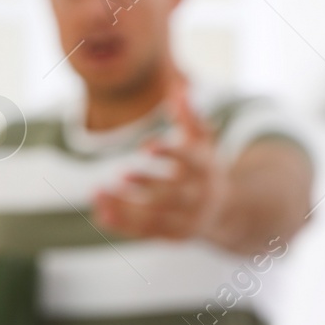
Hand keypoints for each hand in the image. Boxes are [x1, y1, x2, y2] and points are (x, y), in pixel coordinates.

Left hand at [92, 79, 228, 241]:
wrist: (226, 211)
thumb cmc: (205, 169)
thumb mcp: (203, 143)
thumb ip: (190, 119)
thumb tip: (179, 90)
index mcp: (207, 169)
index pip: (191, 161)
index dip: (171, 152)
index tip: (147, 145)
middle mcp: (199, 196)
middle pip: (173, 193)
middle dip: (149, 184)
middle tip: (122, 174)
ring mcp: (187, 219)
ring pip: (155, 216)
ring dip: (125, 207)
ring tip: (98, 192)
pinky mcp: (174, 235)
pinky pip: (146, 232)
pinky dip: (122, 224)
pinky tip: (100, 212)